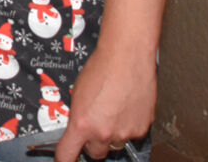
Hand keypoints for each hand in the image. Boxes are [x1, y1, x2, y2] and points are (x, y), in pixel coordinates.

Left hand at [52, 43, 157, 161]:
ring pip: (116, 145)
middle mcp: (103, 133)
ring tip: (114, 110)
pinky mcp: (142, 128)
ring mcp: (125, 133)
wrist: (127, 57)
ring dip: (113, 134)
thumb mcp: (78, 94)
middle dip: (93, 143)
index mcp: (82, 124)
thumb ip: (79, 116)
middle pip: (95, 154)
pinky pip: (133, 135)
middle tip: (96, 126)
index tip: (65, 161)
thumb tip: (80, 127)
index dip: (65, 160)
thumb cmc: (101, 68)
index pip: (68, 155)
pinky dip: (130, 125)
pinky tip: (128, 107)